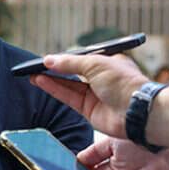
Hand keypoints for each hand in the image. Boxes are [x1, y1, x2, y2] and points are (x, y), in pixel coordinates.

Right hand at [30, 52, 149, 138]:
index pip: (82, 57)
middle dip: (54, 69)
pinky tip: (40, 81)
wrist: (137, 111)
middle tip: (34, 66)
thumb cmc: (124, 83)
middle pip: (73, 72)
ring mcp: (95, 94)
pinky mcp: (89, 110)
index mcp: (107, 62)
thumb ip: (70, 63)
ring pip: (68, 85)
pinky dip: (54, 89)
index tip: (46, 57)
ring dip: (50, 79)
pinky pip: (68, 97)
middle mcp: (101, 78)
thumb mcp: (95, 64)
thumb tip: (49, 60)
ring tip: (31, 74)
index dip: (64, 58)